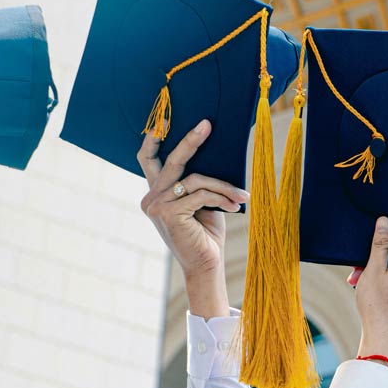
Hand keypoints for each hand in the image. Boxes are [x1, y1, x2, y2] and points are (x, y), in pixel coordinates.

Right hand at [138, 120, 248, 318]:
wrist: (206, 266)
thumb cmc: (206, 234)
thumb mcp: (201, 202)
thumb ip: (197, 182)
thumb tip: (212, 152)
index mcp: (156, 193)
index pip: (147, 160)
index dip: (152, 139)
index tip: (163, 121)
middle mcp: (151, 197)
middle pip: (171, 160)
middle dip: (191, 140)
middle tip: (207, 124)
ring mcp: (157, 205)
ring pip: (195, 179)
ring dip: (223, 186)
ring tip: (241, 195)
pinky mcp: (168, 213)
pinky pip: (200, 194)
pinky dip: (221, 197)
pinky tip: (235, 206)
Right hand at [347, 218, 387, 366]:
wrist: (383, 336)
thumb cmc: (378, 304)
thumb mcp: (374, 269)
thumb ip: (381, 244)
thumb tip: (385, 221)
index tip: (372, 232)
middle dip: (374, 253)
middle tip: (357, 266)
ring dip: (372, 265)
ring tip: (356, 277)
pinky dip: (378, 274)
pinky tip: (363, 281)